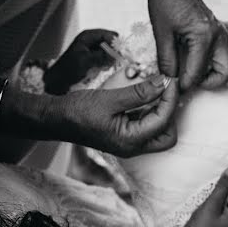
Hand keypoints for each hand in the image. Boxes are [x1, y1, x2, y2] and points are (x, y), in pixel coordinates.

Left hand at [43, 29, 117, 94]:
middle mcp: (92, 40)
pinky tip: (103, 68)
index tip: (119, 53)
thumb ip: (101, 56)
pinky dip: (107, 63)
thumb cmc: (67, 69)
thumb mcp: (85, 60)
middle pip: (110, 42)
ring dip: (110, 59)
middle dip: (114, 51)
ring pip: (109, 51)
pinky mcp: (94, 58)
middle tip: (114, 61)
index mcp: (88, 36)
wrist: (58, 81)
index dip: (115, 43)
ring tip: (106, 66)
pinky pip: (106, 58)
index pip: (109, 34)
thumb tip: (116, 54)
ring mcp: (93, 50)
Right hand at [45, 74, 178, 156]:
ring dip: (162, 111)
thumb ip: (139, 93)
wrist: (56, 119)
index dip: (170, 98)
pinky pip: (147, 127)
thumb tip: (162, 83)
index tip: (169, 79)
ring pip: (159, 132)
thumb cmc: (78, 110)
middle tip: (165, 89)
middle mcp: (133, 147)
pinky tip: (147, 96)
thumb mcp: (111, 98)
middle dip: (171, 112)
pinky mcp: (125, 136)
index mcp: (130, 141)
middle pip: (168, 135)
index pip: (163, 121)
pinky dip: (151, 112)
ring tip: (157, 89)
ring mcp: (129, 143)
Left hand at [145, 0, 227, 90]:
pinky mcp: (222, 24)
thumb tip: (169, 79)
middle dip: (213, 81)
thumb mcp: (161, 34)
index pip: (198, 70)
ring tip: (212, 71)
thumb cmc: (165, 2)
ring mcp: (223, 28)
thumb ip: (167, 60)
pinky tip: (222, 52)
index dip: (186, 83)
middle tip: (195, 81)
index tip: (177, 86)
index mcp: (203, 35)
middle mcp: (218, 33)